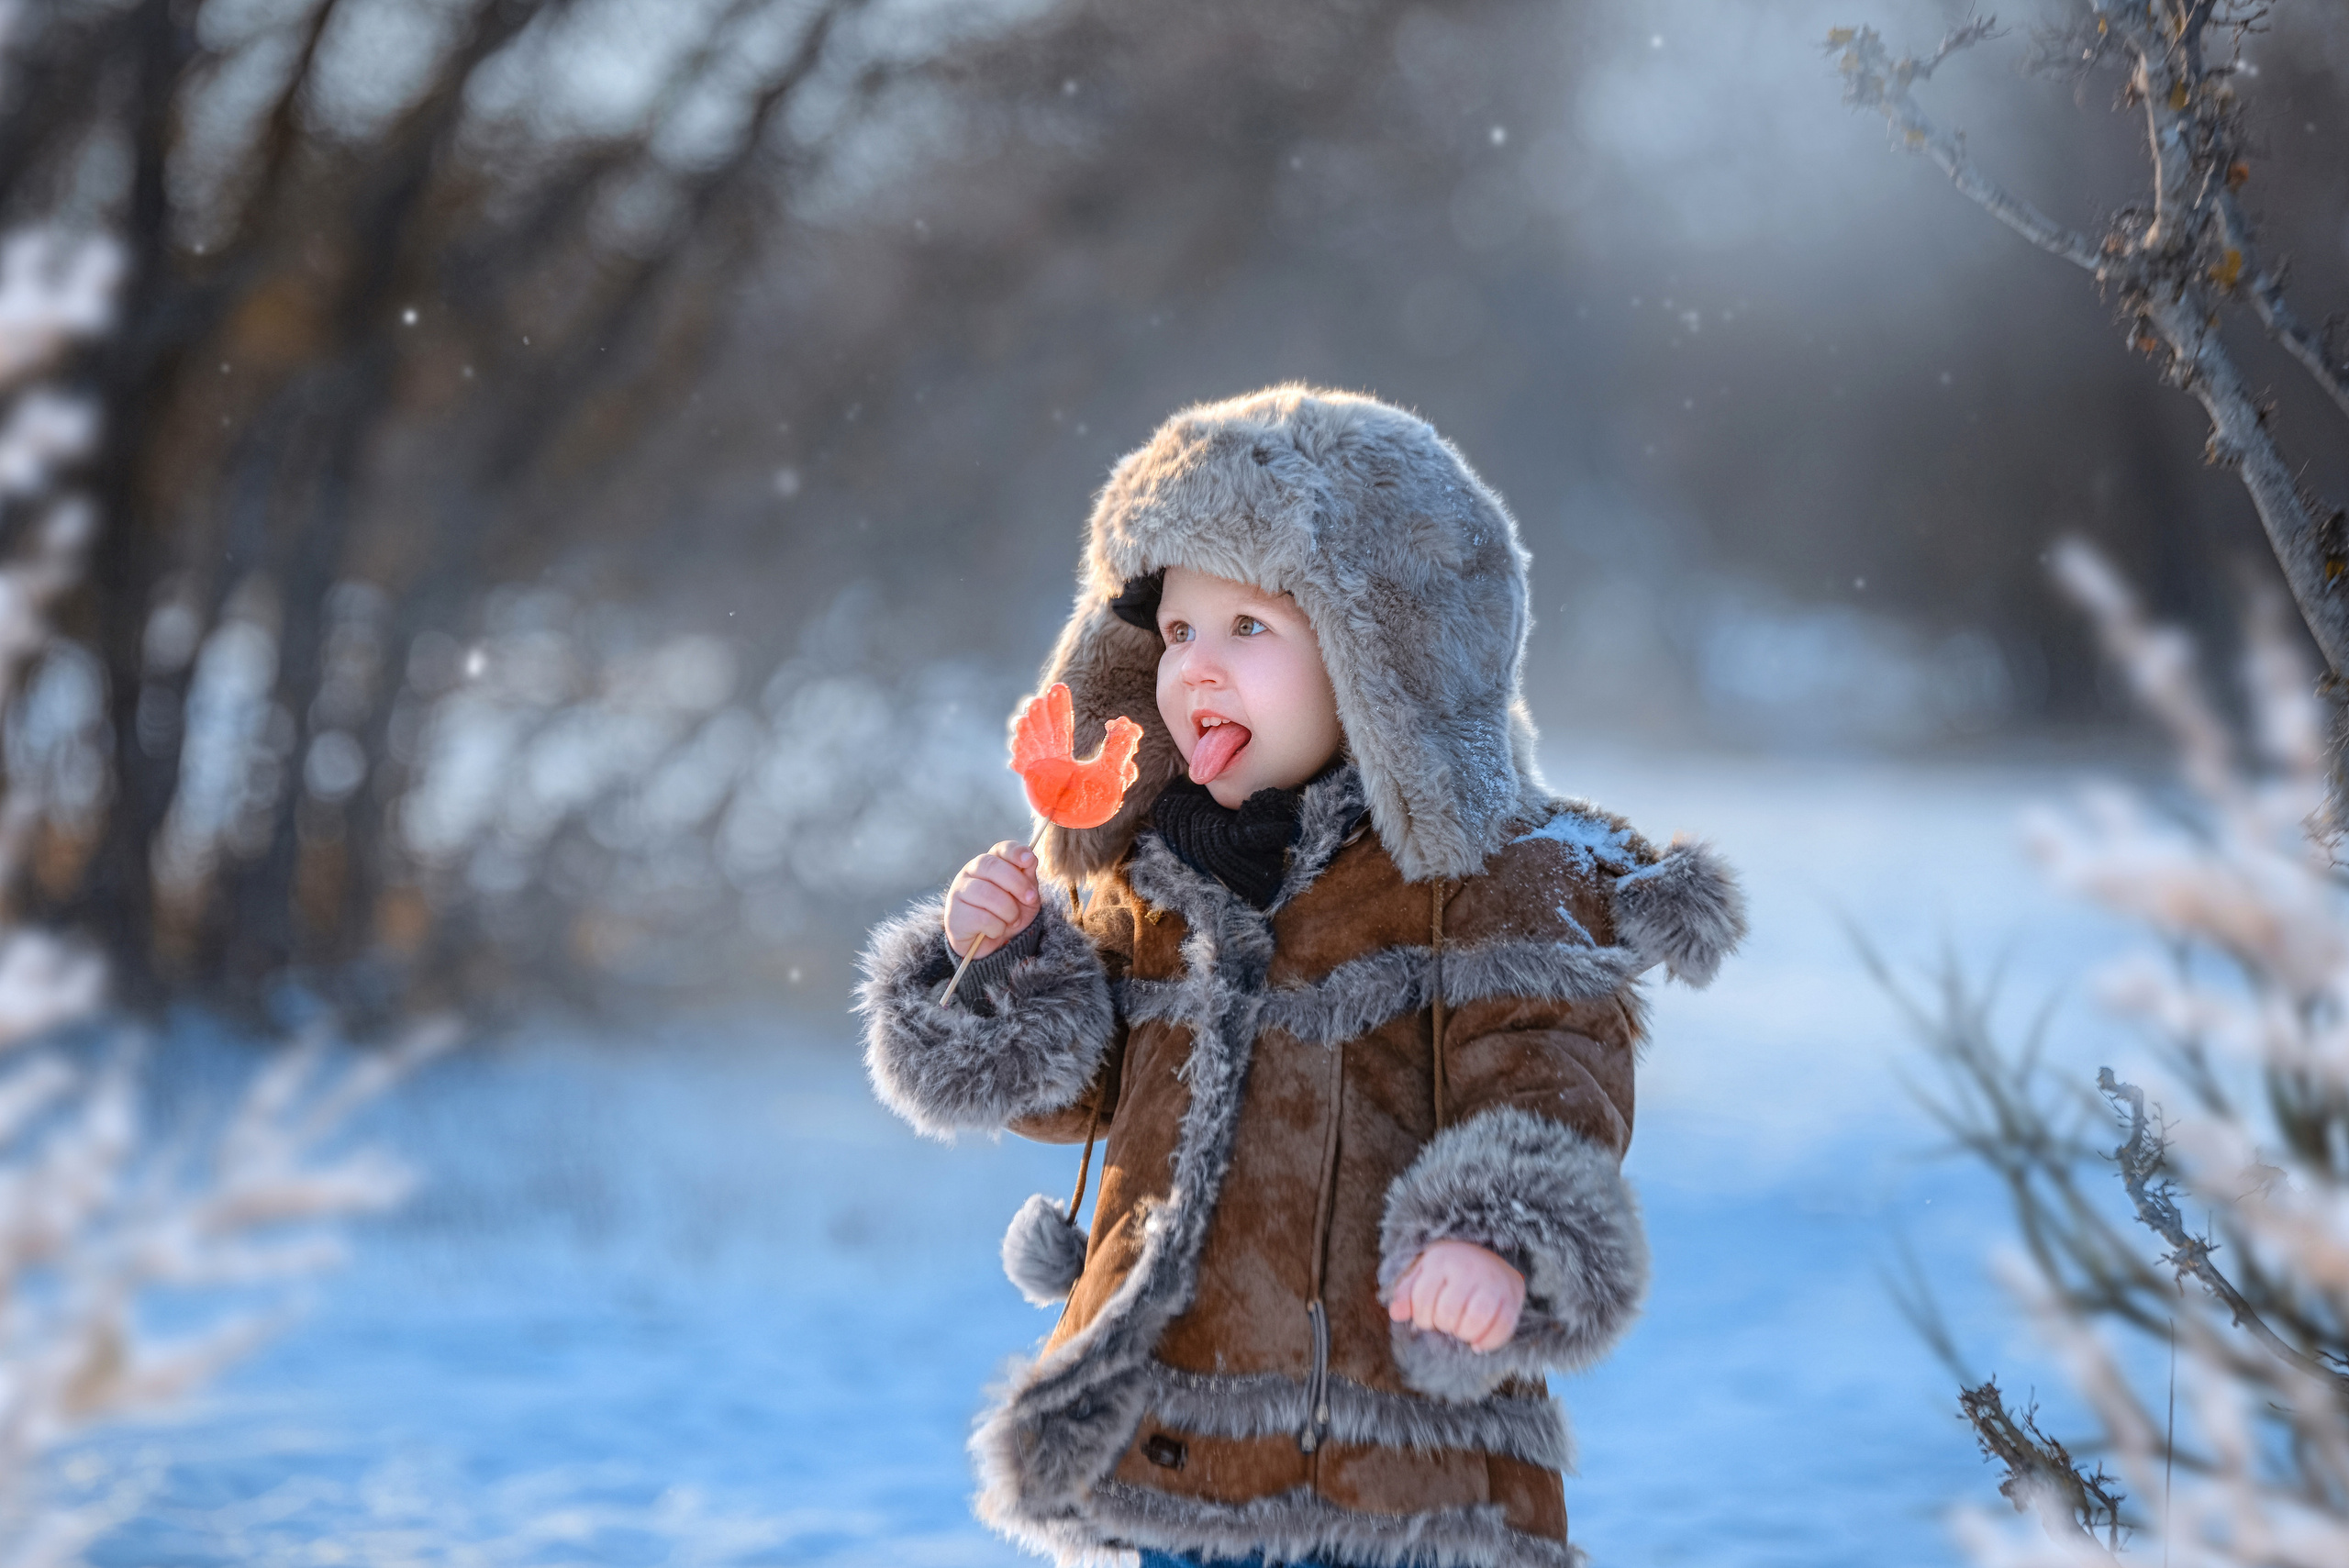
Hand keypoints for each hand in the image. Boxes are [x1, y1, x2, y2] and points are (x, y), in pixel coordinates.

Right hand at [944, 840, 1041, 960]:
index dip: (1015, 852)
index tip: (1028, 860)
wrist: (991, 946)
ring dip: (1009, 911)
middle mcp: (971, 871)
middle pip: (991, 866)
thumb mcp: (1025, 897)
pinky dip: (996, 928)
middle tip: (1030, 899)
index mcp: (990, 863)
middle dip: (1017, 883)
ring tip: (1011, 920)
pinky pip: (982, 918)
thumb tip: (1029, 858)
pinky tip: (994, 931)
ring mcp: (959, 891)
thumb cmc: (1008, 915)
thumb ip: (1027, 878)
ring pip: (987, 893)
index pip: (1000, 849)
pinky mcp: (953, 914)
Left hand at [1385, 1240, 1524, 1351]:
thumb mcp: (1424, 1272)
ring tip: (1462, 1330)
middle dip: (1444, 1326)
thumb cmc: (1451, 1270)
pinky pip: (1502, 1328)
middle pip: (1448, 1313)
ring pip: (1475, 1321)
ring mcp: (1492, 1282)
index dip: (1423, 1318)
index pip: (1423, 1301)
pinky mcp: (1512, 1296)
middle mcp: (1468, 1269)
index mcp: (1441, 1261)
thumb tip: (1397, 1314)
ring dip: (1465, 1334)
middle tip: (1447, 1322)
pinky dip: (1488, 1342)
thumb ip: (1407, 1293)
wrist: (1490, 1254)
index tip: (1429, 1317)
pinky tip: (1479, 1342)